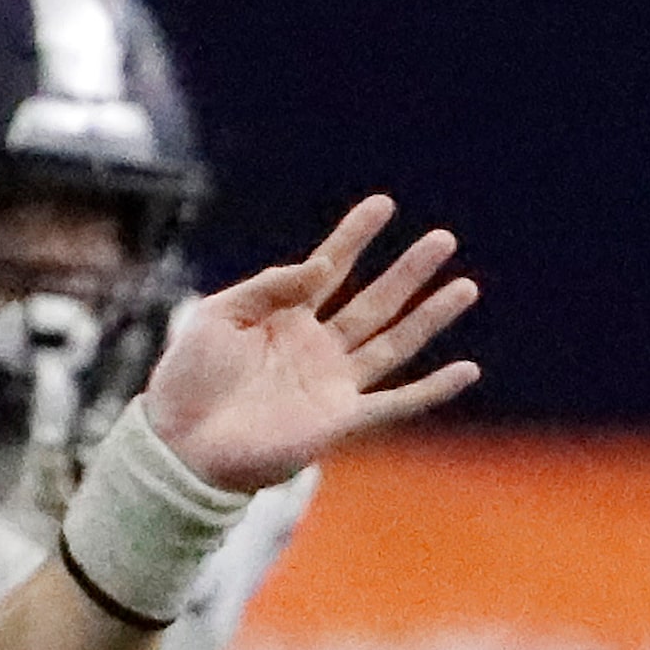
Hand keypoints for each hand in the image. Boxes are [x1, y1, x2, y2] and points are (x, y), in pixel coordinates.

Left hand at [143, 196, 478, 491]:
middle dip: (408, 271)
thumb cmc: (188, 379)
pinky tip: (468, 370)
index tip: (383, 204)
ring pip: (394, 342)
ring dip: (430, 317)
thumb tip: (323, 265)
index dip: (354, 237)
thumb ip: (269, 287)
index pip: (329, 269)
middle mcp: (314, 347)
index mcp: (282, 318)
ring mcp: (331, 382)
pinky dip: (433, 390)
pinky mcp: (340, 419)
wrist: (180, 444)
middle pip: (374, 301)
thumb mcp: (217, 316)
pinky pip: (397, 403)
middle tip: (442, 238)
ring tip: (464, 286)